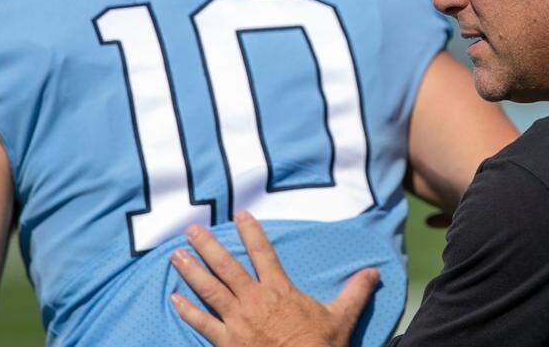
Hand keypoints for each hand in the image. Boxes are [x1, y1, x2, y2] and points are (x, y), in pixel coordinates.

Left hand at [170, 211, 380, 346]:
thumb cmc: (321, 346)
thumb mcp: (342, 316)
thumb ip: (355, 291)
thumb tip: (374, 272)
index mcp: (279, 290)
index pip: (262, 252)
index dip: (250, 231)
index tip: (239, 214)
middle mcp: (254, 300)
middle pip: (226, 266)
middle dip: (207, 245)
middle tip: (191, 229)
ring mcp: (238, 321)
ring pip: (209, 289)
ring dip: (191, 271)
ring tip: (174, 255)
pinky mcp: (227, 342)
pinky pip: (203, 324)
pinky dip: (187, 311)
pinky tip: (174, 299)